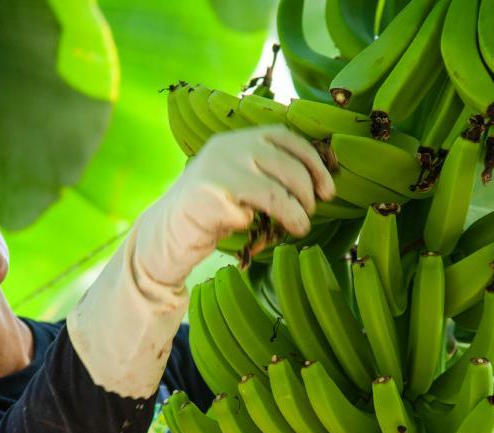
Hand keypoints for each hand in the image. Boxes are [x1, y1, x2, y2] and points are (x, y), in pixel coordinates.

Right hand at [66, 125, 333, 397]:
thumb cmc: (211, 213)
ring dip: (294, 212)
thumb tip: (318, 182)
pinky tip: (259, 233)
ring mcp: (216, 169)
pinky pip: (250, 212)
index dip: (313, 162)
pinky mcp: (209, 196)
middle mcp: (227, 147)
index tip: (328, 190)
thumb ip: (267, 171)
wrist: (165, 235)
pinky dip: (261, 225)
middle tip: (310, 213)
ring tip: (299, 228)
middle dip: (306, 191)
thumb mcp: (240, 180)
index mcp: (236, 138)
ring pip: (274, 189)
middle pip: (286, 163)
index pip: (286, 137)